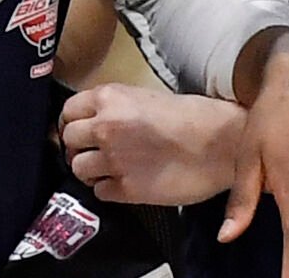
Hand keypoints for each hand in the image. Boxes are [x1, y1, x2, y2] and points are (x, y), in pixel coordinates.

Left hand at [61, 83, 244, 205]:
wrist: (221, 145)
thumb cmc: (192, 115)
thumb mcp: (146, 97)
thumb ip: (116, 108)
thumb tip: (96, 121)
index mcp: (109, 98)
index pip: (68, 111)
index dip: (72, 122)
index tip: (81, 130)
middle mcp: (104, 127)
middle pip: (68, 140)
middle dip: (78, 147)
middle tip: (94, 152)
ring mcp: (113, 160)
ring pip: (77, 169)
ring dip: (90, 171)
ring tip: (109, 170)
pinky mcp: (126, 189)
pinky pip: (99, 192)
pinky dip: (108, 189)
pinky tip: (125, 183)